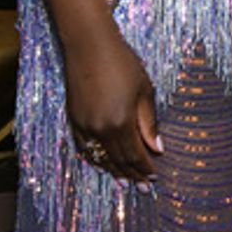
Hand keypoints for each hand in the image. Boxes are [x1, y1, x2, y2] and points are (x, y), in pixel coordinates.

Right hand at [64, 25, 161, 184]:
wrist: (89, 44)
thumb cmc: (122, 62)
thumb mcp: (144, 91)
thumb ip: (149, 123)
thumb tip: (158, 148)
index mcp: (121, 122)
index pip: (136, 155)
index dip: (146, 167)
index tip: (155, 177)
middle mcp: (100, 129)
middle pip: (119, 159)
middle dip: (133, 174)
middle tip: (143, 187)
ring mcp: (84, 125)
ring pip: (101, 157)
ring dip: (114, 170)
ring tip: (125, 182)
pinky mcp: (74, 119)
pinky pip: (86, 148)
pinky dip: (96, 159)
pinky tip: (104, 164)